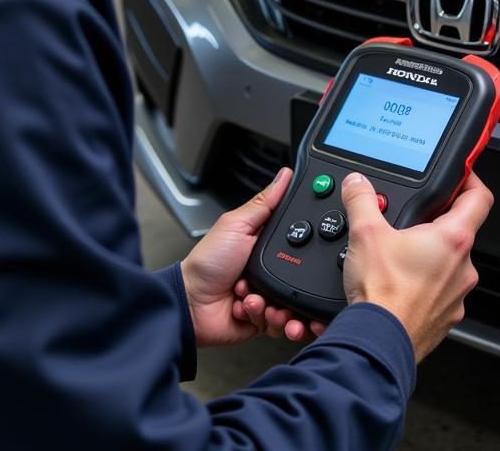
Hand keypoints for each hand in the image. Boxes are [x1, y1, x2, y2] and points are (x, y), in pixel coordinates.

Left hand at [179, 166, 326, 346]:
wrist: (191, 305)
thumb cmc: (207, 263)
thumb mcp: (237, 224)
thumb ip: (264, 203)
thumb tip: (284, 176)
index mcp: (266, 246)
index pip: (299, 243)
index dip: (306, 247)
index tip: (308, 249)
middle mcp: (270, 271)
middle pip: (301, 276)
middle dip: (292, 282)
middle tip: (279, 279)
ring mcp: (268, 296)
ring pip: (294, 303)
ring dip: (277, 303)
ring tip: (259, 299)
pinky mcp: (264, 319)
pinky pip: (282, 323)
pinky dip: (266, 316)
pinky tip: (251, 308)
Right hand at [340, 171, 492, 361]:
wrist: (379, 343)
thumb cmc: (383, 294)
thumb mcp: (366, 234)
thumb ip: (362, 200)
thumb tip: (357, 184)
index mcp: (453, 239)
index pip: (479, 197)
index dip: (471, 179)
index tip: (461, 174)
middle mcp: (463, 267)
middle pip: (460, 230)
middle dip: (436, 222)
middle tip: (411, 219)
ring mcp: (457, 295)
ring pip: (449, 263)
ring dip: (429, 255)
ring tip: (398, 255)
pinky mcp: (445, 316)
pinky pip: (440, 290)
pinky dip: (424, 283)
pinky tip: (399, 283)